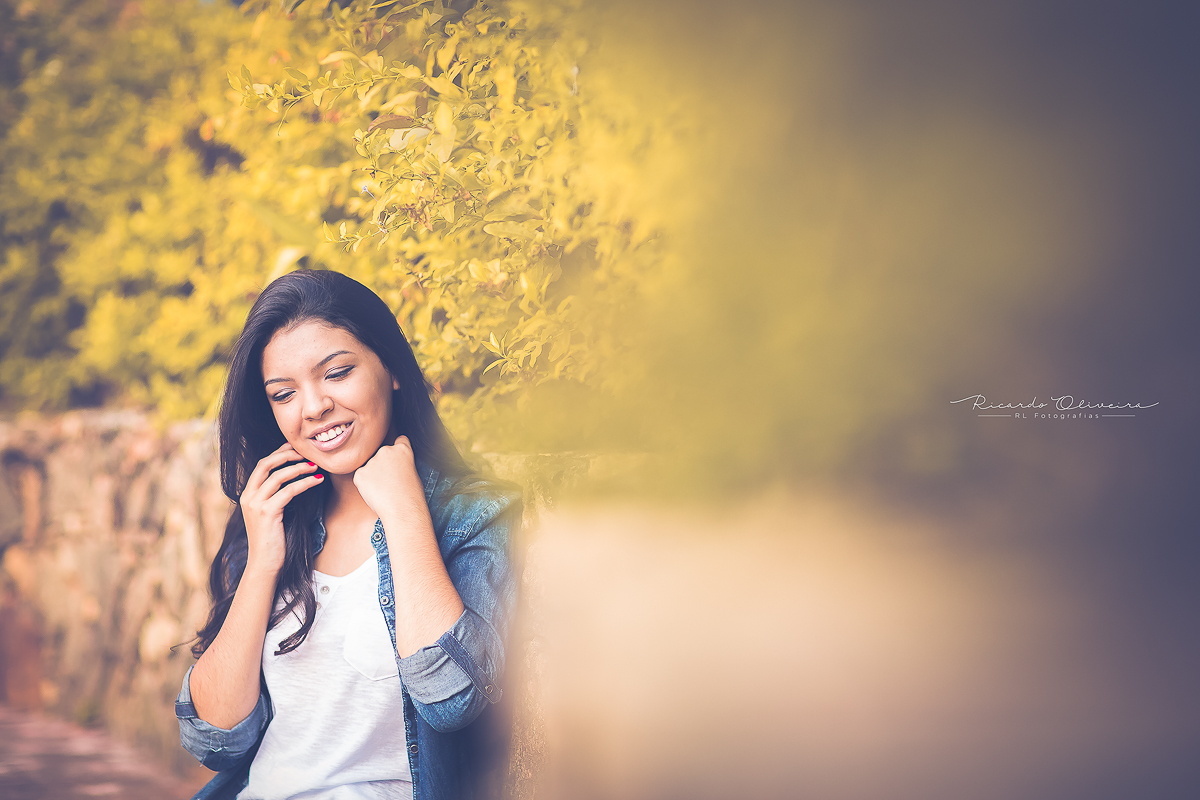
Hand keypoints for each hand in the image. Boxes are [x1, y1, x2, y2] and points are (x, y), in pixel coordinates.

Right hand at [239, 442, 321, 573]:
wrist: (264, 564)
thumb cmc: (272, 540)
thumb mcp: (271, 514)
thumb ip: (275, 497)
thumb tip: (293, 480)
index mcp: (247, 495)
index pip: (261, 465)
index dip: (278, 453)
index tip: (295, 448)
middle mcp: (248, 496)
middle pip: (266, 464)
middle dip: (287, 455)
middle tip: (307, 454)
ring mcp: (256, 504)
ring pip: (278, 476)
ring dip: (299, 468)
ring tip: (316, 467)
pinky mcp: (267, 512)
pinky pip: (289, 491)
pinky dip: (305, 483)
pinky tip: (317, 481)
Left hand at [353, 435, 428, 526]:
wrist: (403, 510)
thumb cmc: (412, 497)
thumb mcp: (413, 473)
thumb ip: (401, 464)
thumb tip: (393, 468)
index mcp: (403, 449)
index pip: (399, 441)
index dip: (397, 450)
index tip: (396, 459)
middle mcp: (386, 451)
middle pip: (381, 455)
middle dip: (382, 465)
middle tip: (389, 483)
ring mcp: (372, 461)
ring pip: (369, 467)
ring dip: (373, 476)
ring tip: (384, 491)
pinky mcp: (360, 473)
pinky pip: (360, 478)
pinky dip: (364, 485)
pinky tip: (375, 494)